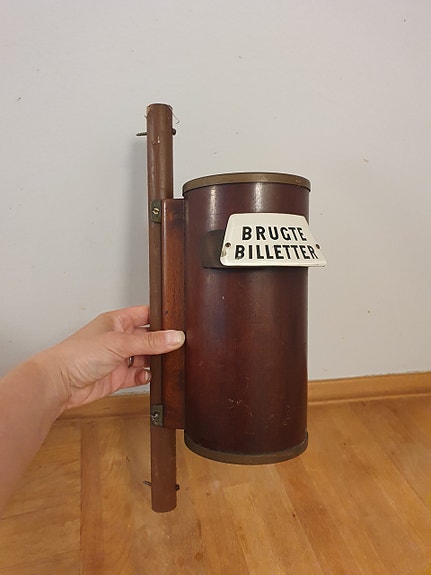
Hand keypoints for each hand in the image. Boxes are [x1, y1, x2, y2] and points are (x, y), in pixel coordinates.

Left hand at [34, 305, 184, 411]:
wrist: (60, 383)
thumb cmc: (78, 354)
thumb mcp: (120, 343)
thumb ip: (150, 341)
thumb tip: (176, 337)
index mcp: (117, 321)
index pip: (146, 314)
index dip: (162, 318)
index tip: (180, 324)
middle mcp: (118, 338)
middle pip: (148, 337)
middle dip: (161, 342)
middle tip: (178, 346)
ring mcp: (118, 358)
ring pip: (145, 358)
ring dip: (155, 361)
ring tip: (167, 362)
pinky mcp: (117, 377)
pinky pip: (138, 376)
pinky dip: (145, 377)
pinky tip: (148, 376)